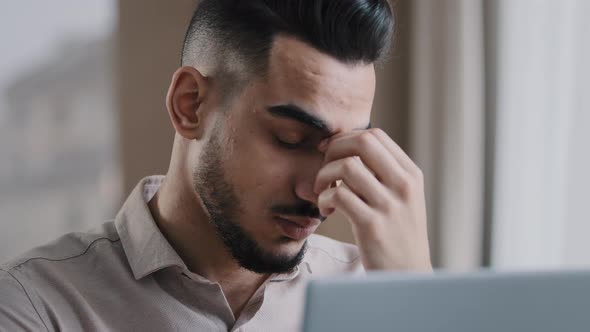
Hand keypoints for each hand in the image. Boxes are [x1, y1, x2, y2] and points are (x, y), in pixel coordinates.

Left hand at [315, 128, 431, 271]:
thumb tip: (345, 148)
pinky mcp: (372, 225)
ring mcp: (389, 205)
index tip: (329, 152)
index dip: (345, 138)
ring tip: (323, 193)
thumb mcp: (402, 199)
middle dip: (333, 150)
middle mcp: (403, 185)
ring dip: (324, 176)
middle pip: (361, 143)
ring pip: (346, 167)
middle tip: (324, 169)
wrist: (408, 277)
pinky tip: (327, 210)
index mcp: (411, 174)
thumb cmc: (398, 235)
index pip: (375, 135)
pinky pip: (338, 196)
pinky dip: (324, 200)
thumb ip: (382, 174)